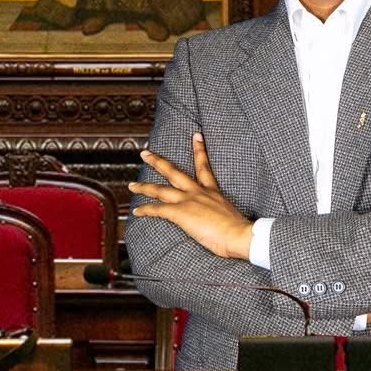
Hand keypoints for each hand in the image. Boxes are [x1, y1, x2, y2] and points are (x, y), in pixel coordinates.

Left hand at [129, 133, 253, 259]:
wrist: (238, 234)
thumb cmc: (238, 230)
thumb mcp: (230, 215)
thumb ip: (221, 213)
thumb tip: (220, 221)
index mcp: (212, 191)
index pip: (204, 166)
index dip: (199, 150)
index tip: (196, 136)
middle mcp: (198, 192)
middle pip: (174, 172)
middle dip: (158, 162)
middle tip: (146, 153)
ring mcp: (188, 200)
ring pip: (161, 190)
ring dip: (144, 187)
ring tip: (132, 185)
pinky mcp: (181, 212)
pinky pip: (158, 209)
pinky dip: (146, 210)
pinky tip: (137, 211)